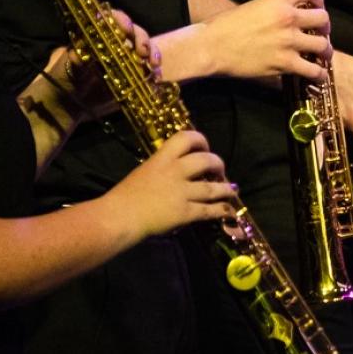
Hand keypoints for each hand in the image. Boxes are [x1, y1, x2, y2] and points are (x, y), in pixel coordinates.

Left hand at [59, 11, 160, 115]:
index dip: (122, 20)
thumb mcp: (68, 63)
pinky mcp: (134, 76)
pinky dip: (154, 73)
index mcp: (100, 34)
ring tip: (153, 64)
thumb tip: (82, 51)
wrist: (69, 102)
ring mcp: (127, 59)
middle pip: (135, 32)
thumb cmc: (65, 76)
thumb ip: (77, 55)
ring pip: (146, 49)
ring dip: (153, 53)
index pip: (114, 19)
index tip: (126, 29)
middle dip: (142, 38)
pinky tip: (155, 78)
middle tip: (142, 52)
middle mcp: (116, 43)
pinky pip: (149, 71)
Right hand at [105, 131, 236, 236]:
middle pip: (206, 160)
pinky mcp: (185, 212)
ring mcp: (182, 191)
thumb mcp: (144, 171)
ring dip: (225, 188)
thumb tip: (177, 172)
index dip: (200, 140)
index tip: (204, 147)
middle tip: (220, 170)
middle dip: (218, 164)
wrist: (120, 215)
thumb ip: (161, 168)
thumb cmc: (126, 194)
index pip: (186, 137)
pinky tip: (229, 211)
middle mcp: (175, 170)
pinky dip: (222, 210)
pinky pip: (209, 210)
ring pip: (212, 187)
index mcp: (162, 157)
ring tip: (232, 189)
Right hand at [205, 0, 330, 79]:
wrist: (212, 46)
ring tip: (322, 54)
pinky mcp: (285, 64)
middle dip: (324, 26)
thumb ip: (274, 7)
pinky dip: (318, 74)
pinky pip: (313, 70)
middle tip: (320, 32)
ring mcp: (289, 42)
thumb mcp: (253, 5)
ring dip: (325, 50)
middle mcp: (288, 18)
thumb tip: (288, 14)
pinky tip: (317, 75)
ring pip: (323, 45)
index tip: (316, 6)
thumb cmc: (225, 25)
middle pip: (323, 19)